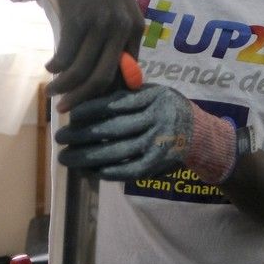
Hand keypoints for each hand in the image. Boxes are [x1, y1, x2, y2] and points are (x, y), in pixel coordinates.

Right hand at [44, 0, 143, 110]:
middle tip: (67, 109)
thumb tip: (118, 72)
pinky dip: (56, 67)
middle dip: (84, 99)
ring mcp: (100, 24)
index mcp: (135, 27)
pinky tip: (50, 68)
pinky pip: (66, 55)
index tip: (95, 102)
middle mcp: (121, 28)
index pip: (127, 72)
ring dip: (64, 86)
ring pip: (81, 70)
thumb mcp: (120, 6)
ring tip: (52, 91)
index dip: (110, 92)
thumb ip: (121, 35)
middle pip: (104, 78)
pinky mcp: (77, 19)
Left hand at [55, 84, 238, 182]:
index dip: (89, 110)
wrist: (203, 135)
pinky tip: (91, 172)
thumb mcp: (156, 92)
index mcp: (154, 96)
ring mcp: (160, 142)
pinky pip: (131, 169)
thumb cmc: (170, 109)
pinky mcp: (160, 162)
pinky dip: (110, 171)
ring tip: (67, 158)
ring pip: (118, 151)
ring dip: (89, 156)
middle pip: (113, 128)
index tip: (68, 115)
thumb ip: (129, 92)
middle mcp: (158, 117)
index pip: (115, 103)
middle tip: (60, 139)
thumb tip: (88, 96)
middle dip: (82, 135)